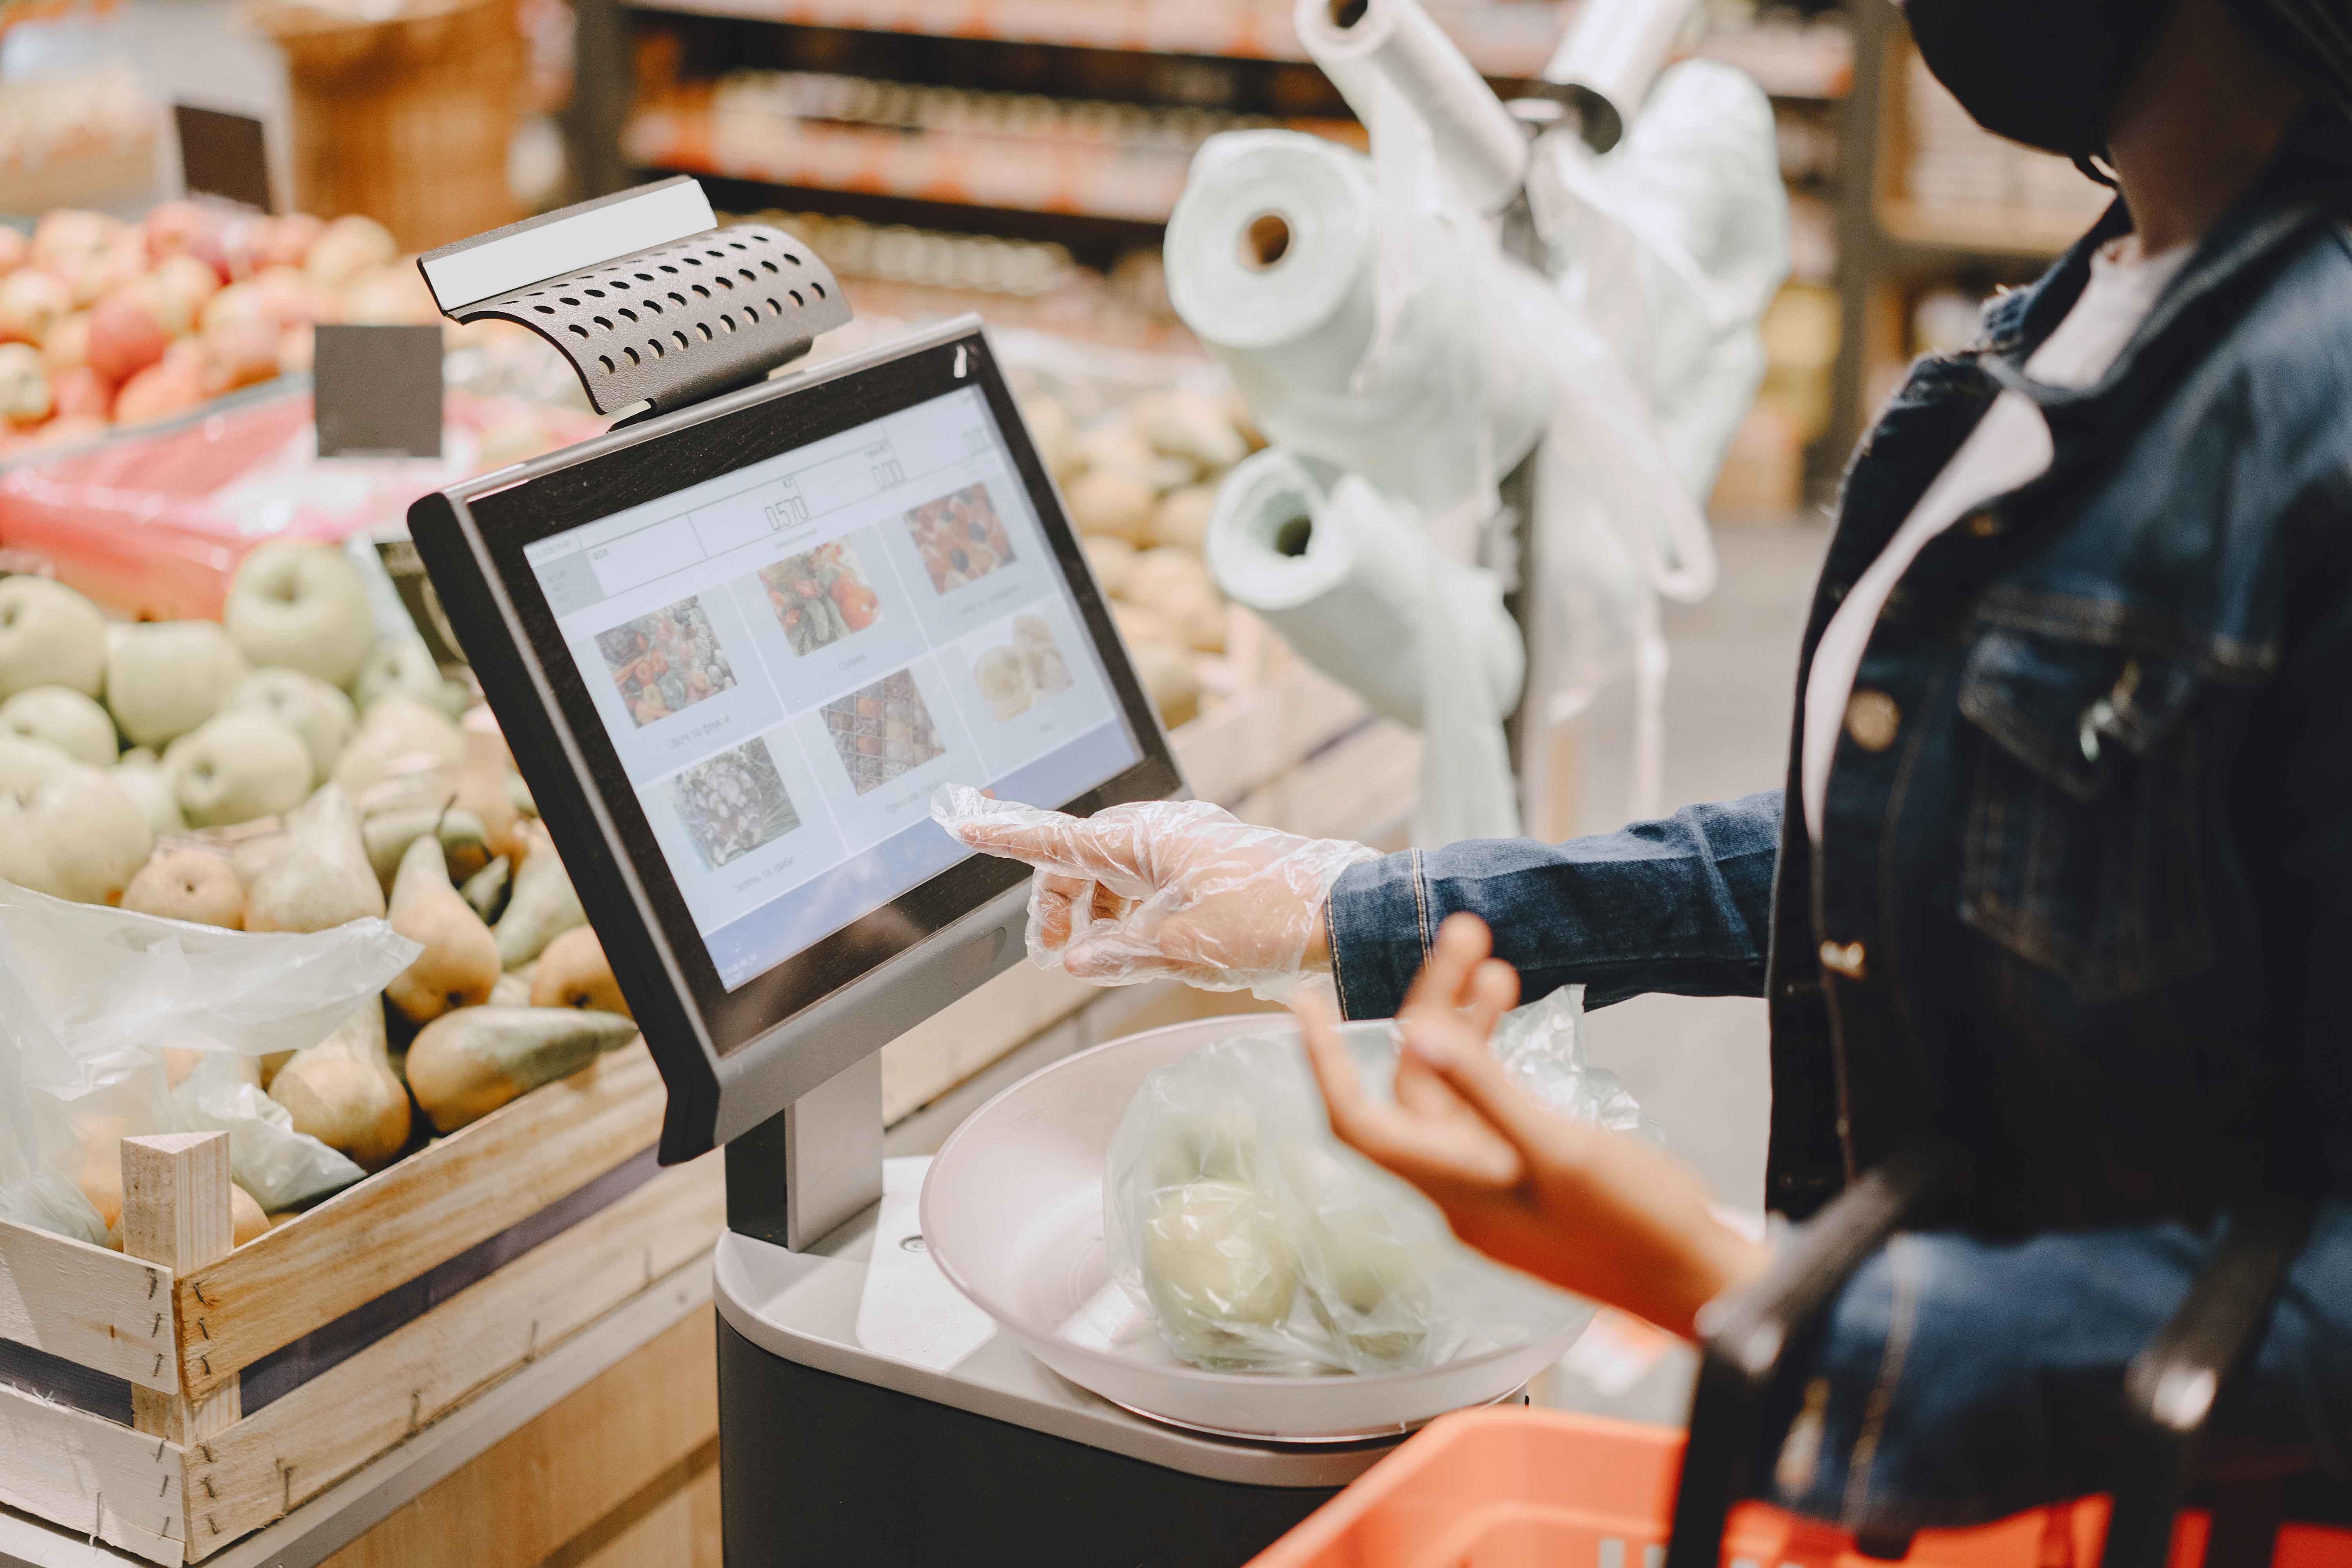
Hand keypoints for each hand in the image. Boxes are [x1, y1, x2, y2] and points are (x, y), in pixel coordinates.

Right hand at [933, 786, 1377, 996]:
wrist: (1348, 914)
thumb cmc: (1273, 917)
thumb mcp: (1183, 945)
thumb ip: (1118, 951)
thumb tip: (1073, 958)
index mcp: (1148, 839)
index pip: (1059, 837)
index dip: (1007, 834)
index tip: (961, 822)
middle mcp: (1164, 836)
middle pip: (1083, 859)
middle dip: (1057, 900)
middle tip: (1051, 951)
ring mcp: (1188, 852)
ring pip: (1116, 876)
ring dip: (1094, 914)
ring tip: (1093, 956)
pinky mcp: (1209, 874)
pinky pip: (1149, 888)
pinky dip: (1129, 916)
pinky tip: (1136, 948)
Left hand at [1295, 912, 1766, 1337]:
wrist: (1700, 1282)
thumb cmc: (1638, 1229)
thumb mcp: (1561, 1152)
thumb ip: (1488, 1092)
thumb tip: (1417, 1038)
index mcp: (1453, 1188)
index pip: (1358, 1120)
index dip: (1322, 1063)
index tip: (1302, 1003)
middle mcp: (1461, 1186)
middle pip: (1415, 1083)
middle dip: (1431, 1005)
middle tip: (1466, 933)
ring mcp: (1495, 1180)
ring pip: (1455, 1088)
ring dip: (1466, 1024)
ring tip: (1493, 960)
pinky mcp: (1530, 1174)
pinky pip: (1488, 1105)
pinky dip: (1493, 1056)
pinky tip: (1509, 1011)